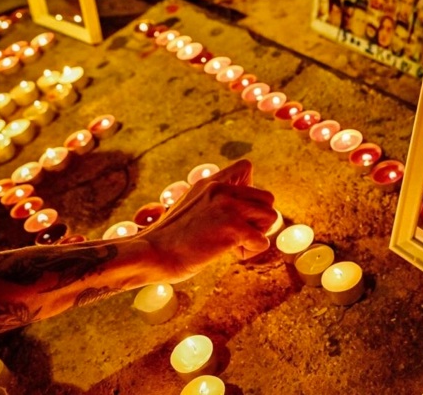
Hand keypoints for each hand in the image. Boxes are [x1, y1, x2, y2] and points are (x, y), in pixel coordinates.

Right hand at [142, 160, 276, 281]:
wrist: (152, 254)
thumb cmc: (169, 240)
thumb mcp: (190, 208)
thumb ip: (212, 202)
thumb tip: (238, 212)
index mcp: (210, 183)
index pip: (246, 167)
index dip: (250, 191)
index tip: (237, 211)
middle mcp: (221, 190)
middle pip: (267, 198)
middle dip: (258, 219)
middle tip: (237, 234)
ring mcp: (228, 207)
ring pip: (271, 217)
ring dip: (258, 235)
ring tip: (235, 244)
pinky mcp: (232, 228)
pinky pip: (263, 241)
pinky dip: (250, 251)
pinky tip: (230, 253)